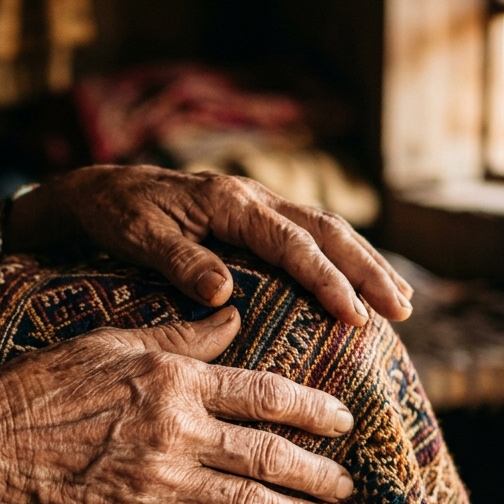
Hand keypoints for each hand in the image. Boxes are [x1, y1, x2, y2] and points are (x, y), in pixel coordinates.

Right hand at [0, 308, 355, 503]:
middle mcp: (178, 432)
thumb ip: (182, 334)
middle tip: (347, 484)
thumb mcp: (116, 340)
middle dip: (318, 473)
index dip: (313, 410)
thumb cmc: (48, 381)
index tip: (343, 421)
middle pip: (268, 455)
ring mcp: (160, 483)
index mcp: (176, 380)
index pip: (265, 395)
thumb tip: (235, 316)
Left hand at [8, 165, 412, 327]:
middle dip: (367, 270)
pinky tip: (358, 284)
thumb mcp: (140, 238)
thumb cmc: (118, 215)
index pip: (292, 242)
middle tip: (402, 310)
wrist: (101, 188)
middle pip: (326, 230)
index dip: (328, 279)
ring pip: (326, 229)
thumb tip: (224, 295)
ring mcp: (258, 204)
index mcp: (230, 202)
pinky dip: (340, 258)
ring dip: (365, 263)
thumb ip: (181, 262)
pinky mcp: (255, 217)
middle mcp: (253, 197)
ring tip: (401, 301)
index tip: (355, 314)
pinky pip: (309, 234)